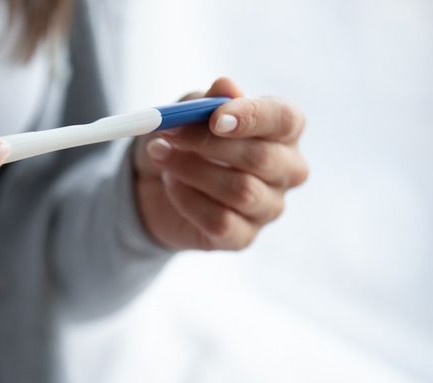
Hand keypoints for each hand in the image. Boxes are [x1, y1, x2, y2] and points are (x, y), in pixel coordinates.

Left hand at [133, 77, 308, 250]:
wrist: (153, 186)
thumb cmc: (184, 141)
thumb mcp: (189, 113)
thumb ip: (208, 100)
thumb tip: (225, 86)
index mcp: (282, 131)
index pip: (285, 120)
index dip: (253, 116)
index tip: (215, 117)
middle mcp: (287, 170)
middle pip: (261, 158)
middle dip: (208, 144)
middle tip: (168, 132)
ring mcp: (269, 207)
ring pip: (240, 191)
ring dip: (190, 170)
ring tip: (161, 156)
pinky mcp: (243, 237)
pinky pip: (220, 221)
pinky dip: (187, 200)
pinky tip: (171, 185)